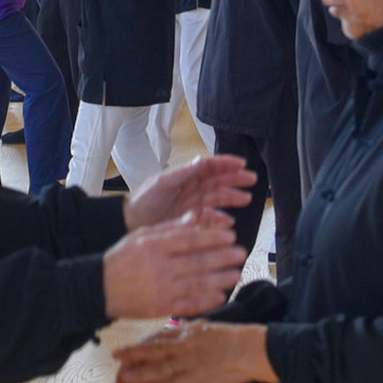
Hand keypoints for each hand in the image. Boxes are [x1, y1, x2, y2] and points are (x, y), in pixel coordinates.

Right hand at [101, 211, 246, 320]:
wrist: (98, 287)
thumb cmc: (121, 259)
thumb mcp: (141, 236)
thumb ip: (169, 228)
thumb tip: (195, 218)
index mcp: (155, 246)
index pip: (190, 240)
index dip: (213, 239)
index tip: (231, 236)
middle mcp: (159, 267)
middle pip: (198, 261)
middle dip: (223, 258)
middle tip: (241, 254)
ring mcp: (160, 289)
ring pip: (197, 283)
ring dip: (220, 279)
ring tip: (236, 273)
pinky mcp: (159, 307)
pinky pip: (187, 304)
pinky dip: (205, 300)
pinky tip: (220, 295)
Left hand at [109, 321, 277, 382]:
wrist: (255, 348)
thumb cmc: (237, 339)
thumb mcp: (210, 329)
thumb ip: (195, 331)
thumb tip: (184, 330)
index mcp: (188, 333)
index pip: (159, 337)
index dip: (141, 344)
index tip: (128, 347)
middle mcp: (185, 345)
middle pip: (153, 350)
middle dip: (132, 354)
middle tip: (115, 357)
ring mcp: (191, 361)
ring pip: (159, 367)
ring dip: (140, 373)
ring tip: (122, 377)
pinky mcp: (200, 376)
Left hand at [123, 154, 256, 230]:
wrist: (130, 222)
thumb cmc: (143, 200)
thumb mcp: (163, 184)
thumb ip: (184, 173)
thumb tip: (202, 160)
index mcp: (185, 175)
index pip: (209, 166)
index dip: (226, 163)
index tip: (241, 163)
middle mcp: (191, 187)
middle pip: (218, 181)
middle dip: (235, 179)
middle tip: (251, 180)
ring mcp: (192, 203)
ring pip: (217, 198)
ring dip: (231, 198)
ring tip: (245, 199)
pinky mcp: (190, 218)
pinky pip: (209, 216)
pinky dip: (219, 218)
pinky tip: (228, 221)